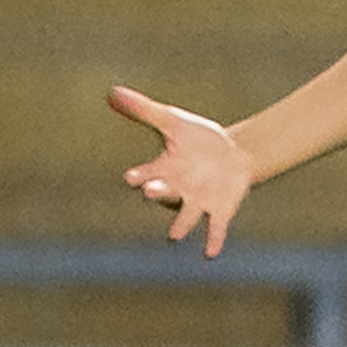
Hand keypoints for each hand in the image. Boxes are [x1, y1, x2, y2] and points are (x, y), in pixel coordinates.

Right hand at [107, 84, 254, 254]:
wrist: (235, 154)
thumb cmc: (198, 139)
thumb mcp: (173, 121)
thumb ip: (143, 111)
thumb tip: (112, 92)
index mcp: (164, 169)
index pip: (147, 174)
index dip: (139, 176)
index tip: (131, 177)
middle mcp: (177, 188)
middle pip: (164, 194)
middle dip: (157, 193)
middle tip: (149, 192)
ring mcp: (198, 201)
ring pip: (185, 215)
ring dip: (180, 224)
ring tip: (174, 235)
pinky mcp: (220, 209)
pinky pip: (214, 228)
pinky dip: (212, 240)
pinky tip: (210, 254)